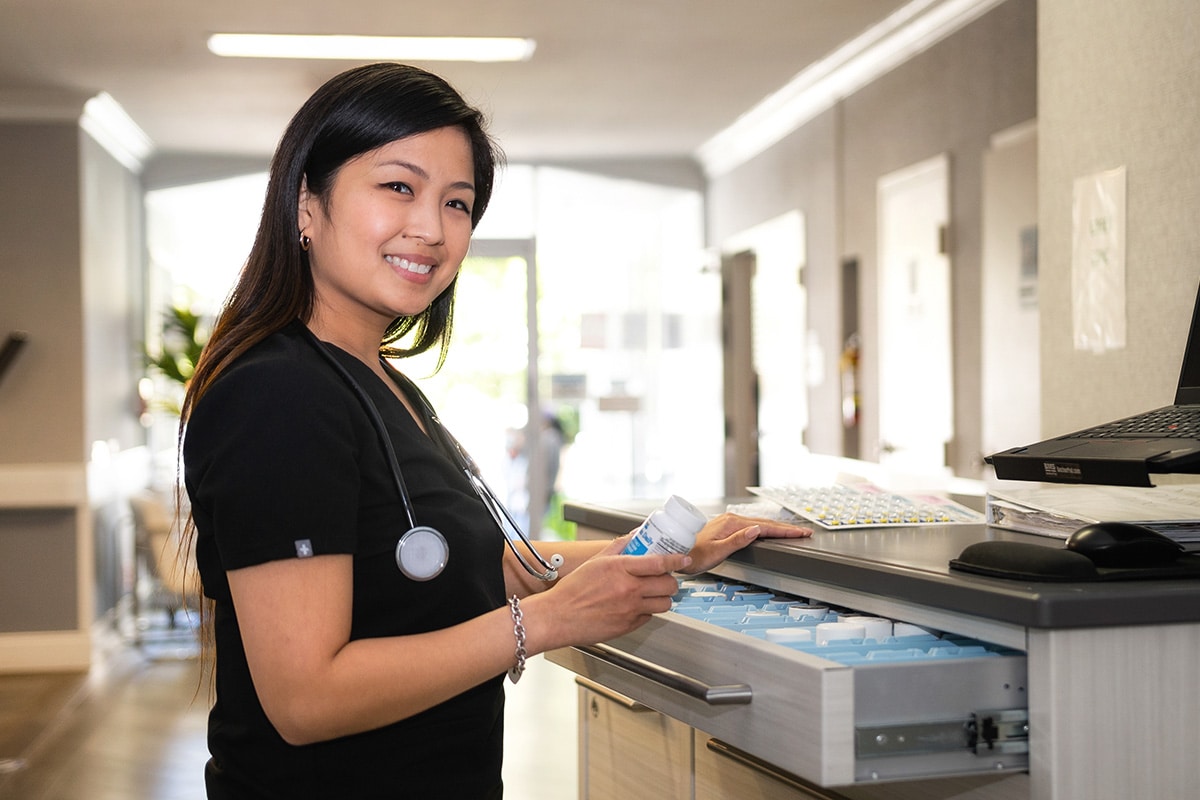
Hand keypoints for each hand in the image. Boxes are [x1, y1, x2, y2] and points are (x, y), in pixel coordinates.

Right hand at [529, 538, 688, 649]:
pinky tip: (635, 606)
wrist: (558, 617)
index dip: (676, 560)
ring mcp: (630, 609)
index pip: (659, 563)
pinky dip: (647, 611)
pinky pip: (649, 617)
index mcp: (620, 569)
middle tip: (664, 579)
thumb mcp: (596, 561)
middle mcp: (628, 589)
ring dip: (662, 598)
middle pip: (668, 585)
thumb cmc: (573, 590)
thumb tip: (635, 535)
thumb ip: (619, 546)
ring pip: (664, 604)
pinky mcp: (628, 626)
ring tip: (652, 593)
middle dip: (670, 581)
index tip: (683, 559)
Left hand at [683, 512, 811, 574]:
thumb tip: (756, 530)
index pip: (765, 527)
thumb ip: (737, 541)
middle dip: (785, 528)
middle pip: (764, 523)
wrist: (676, 553)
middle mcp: (730, 519)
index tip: (801, 533)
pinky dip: (764, 528)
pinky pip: (750, 526)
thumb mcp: (717, 552)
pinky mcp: (725, 527)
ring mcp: (728, 522)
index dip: (785, 531)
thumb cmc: (693, 555)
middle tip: (803, 532)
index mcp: (732, 524)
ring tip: (791, 531)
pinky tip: (767, 531)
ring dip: (776, 527)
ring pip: (758, 523)